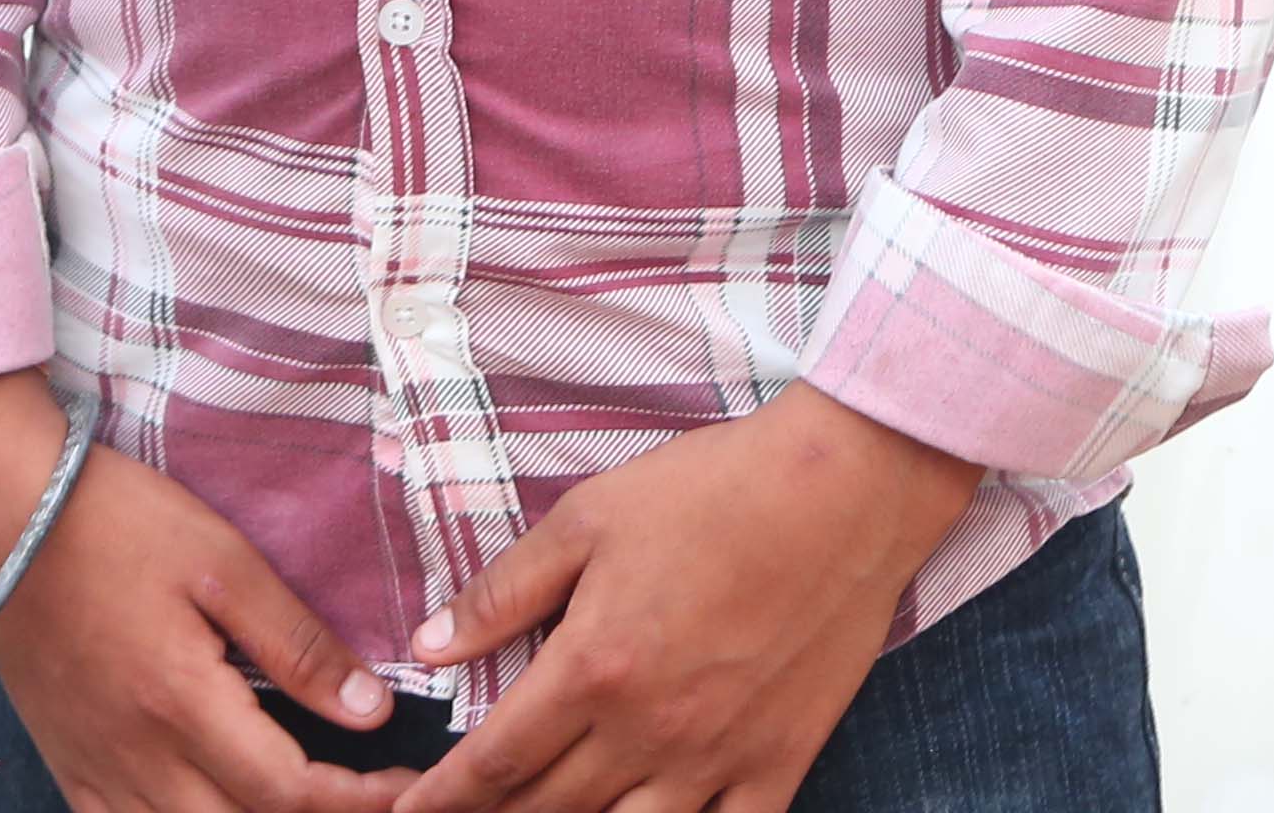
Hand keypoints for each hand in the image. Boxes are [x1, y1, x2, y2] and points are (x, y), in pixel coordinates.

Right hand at [0, 372, 409, 812]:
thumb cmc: (108, 520)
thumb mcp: (221, 561)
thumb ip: (294, 642)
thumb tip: (367, 708)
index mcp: (180, 704)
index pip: (289, 791)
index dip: (359, 800)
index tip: (409, 786)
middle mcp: (136, 756)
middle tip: (372, 798)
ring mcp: (96, 767)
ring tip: (302, 801)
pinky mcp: (68, 762)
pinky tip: (210, 806)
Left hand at [390, 387, 980, 812]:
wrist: (845, 493)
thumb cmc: (713, 492)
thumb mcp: (590, 518)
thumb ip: (505, 592)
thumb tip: (428, 649)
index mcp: (593, 667)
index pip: (493, 764)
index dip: (438, 800)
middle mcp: (648, 731)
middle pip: (547, 811)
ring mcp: (717, 759)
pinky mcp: (779, 766)